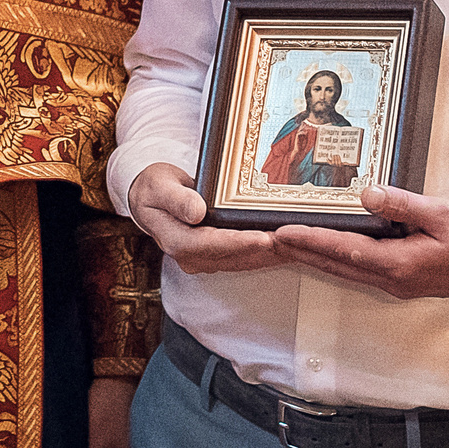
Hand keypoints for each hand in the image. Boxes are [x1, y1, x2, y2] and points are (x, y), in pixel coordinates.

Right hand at [127, 163, 286, 274]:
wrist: (151, 200)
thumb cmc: (155, 189)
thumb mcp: (159, 186)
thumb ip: (176, 199)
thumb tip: (196, 212)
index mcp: (175, 241)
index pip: (210, 245)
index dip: (239, 243)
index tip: (263, 238)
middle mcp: (190, 257)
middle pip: (233, 256)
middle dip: (265, 250)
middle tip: (294, 241)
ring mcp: (204, 260)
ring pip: (243, 261)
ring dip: (271, 255)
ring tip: (298, 244)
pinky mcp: (216, 258)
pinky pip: (245, 258)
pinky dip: (266, 254)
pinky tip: (287, 247)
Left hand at [269, 184, 448, 299]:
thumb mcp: (441, 212)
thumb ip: (401, 204)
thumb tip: (367, 194)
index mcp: (401, 265)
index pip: (345, 251)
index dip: (311, 241)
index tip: (282, 233)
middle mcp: (394, 280)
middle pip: (338, 265)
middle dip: (303, 252)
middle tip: (270, 238)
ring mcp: (398, 284)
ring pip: (347, 270)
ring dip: (317, 257)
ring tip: (288, 242)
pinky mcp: (403, 280)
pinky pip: (361, 270)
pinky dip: (338, 258)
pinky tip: (326, 247)